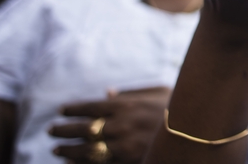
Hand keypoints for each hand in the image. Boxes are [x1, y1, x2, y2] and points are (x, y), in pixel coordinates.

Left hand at [50, 87, 171, 162]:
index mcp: (126, 105)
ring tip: (56, 149)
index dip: (73, 108)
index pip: (91, 106)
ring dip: (68, 149)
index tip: (61, 110)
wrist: (196, 131)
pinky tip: (71, 162)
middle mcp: (121, 125)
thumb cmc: (176, 108)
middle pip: (83, 128)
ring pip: (86, 149)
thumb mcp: (158, 92)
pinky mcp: (128, 161)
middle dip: (64, 129)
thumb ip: (132, 92)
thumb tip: (108, 93)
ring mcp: (124, 145)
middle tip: (51, 131)